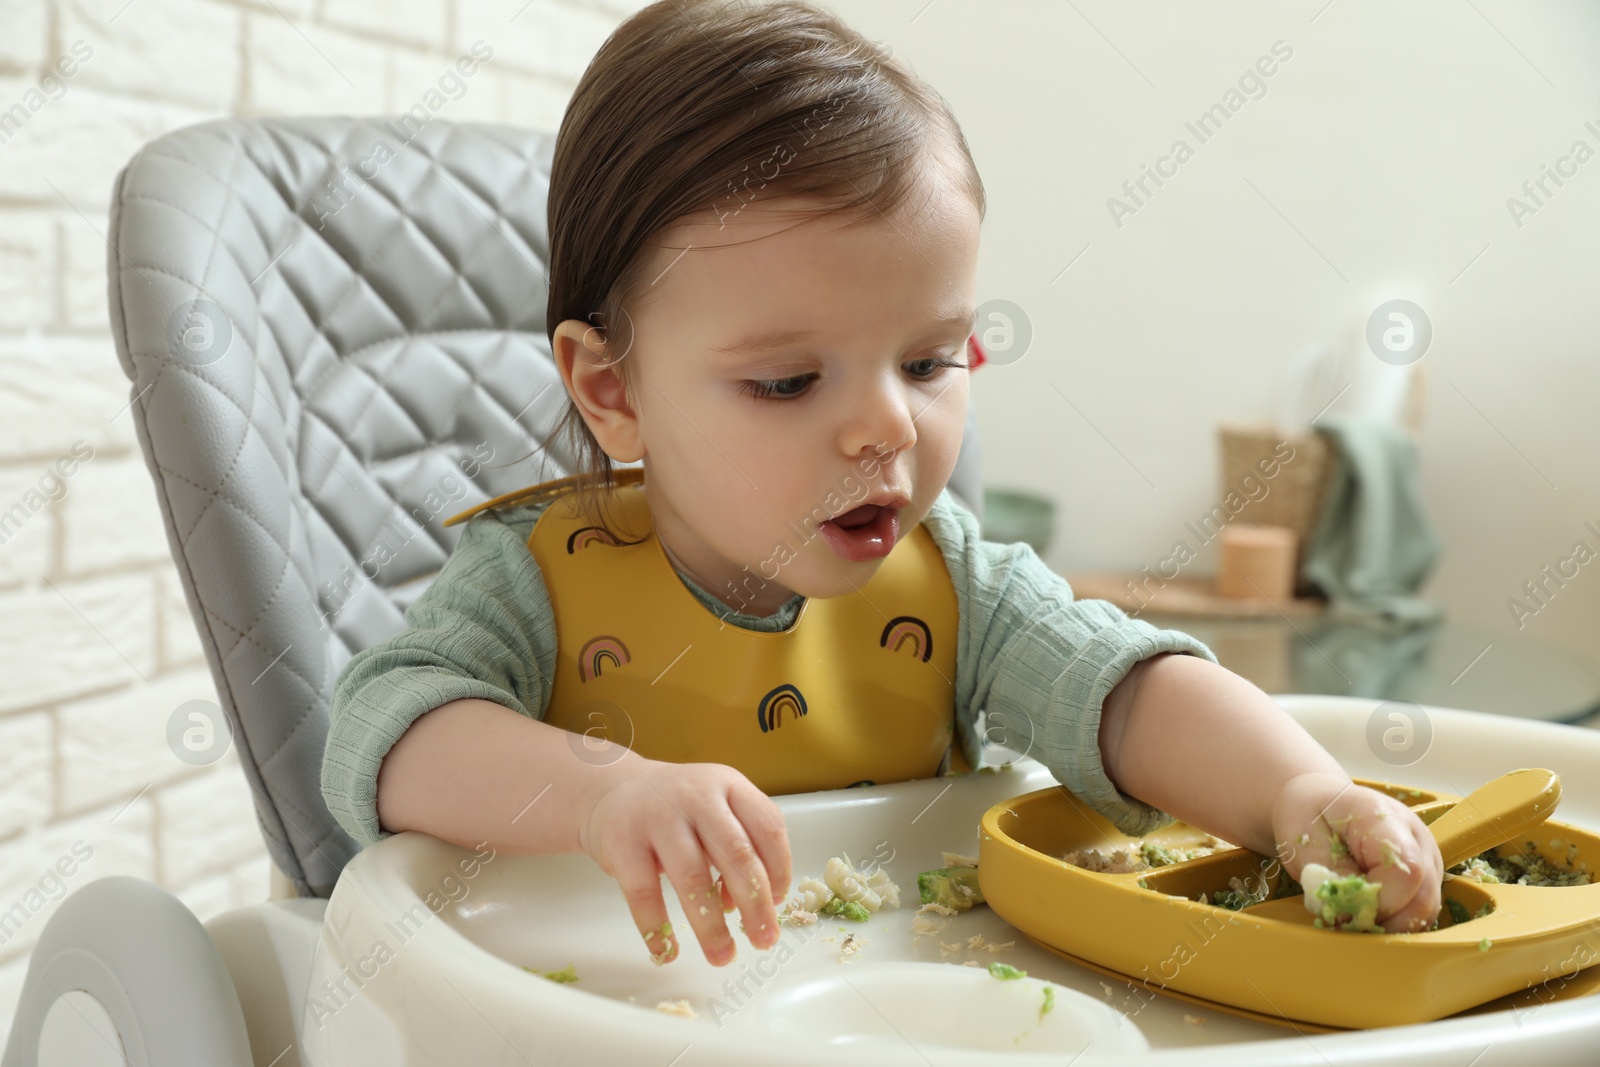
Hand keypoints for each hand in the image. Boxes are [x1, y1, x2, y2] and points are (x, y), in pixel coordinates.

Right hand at [578, 759, 790, 965]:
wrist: (611, 788)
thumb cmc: (675, 808)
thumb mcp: (714, 809)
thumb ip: (738, 847)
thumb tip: (748, 905)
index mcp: (728, 785)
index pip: (768, 827)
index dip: (780, 869)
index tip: (779, 902)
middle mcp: (696, 796)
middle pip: (736, 853)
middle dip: (755, 904)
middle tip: (764, 940)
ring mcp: (657, 818)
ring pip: (692, 877)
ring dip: (711, 925)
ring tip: (723, 956)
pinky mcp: (622, 842)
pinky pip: (644, 893)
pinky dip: (657, 928)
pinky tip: (667, 951)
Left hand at [1271, 771, 1443, 932]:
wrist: (1316, 801)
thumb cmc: (1307, 815)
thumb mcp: (1303, 841)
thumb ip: (1328, 876)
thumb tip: (1348, 914)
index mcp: (1384, 817)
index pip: (1407, 870)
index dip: (1381, 901)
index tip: (1345, 908)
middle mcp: (1416, 836)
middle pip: (1423, 895)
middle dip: (1384, 919)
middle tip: (1346, 920)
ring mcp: (1425, 856)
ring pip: (1426, 908)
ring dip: (1390, 923)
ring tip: (1353, 916)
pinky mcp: (1424, 875)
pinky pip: (1420, 909)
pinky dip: (1394, 920)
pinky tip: (1366, 913)